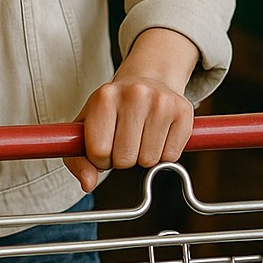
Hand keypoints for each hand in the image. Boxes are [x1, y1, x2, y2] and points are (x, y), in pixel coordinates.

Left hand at [61, 28, 197, 192]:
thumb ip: (78, 158)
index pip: (99, 151)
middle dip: (123, 159)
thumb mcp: (88, 125)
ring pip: (149, 160)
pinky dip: (163, 154)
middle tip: (124, 141)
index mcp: (105, 96)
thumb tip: (88, 184)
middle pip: (125, 159)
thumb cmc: (114, 107)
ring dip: (143, 157)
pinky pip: (171, 156)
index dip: (101, 160)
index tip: (105, 149)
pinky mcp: (183, 112)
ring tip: (141, 136)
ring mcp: (161, 102)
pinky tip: (157, 135)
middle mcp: (134, 94)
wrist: (148, 79)